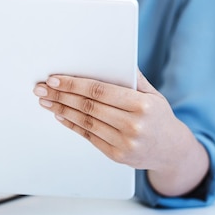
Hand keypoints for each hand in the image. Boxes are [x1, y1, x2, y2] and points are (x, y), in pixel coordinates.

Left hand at [33, 70, 209, 195]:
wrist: (171, 151)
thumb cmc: (159, 118)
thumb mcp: (153, 94)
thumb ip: (132, 78)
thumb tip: (110, 59)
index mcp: (142, 105)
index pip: (101, 91)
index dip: (75, 85)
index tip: (56, 79)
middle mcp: (133, 125)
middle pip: (89, 106)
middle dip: (62, 96)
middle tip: (42, 88)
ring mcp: (124, 143)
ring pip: (85, 122)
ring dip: (62, 110)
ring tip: (46, 101)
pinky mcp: (117, 155)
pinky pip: (89, 136)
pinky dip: (72, 125)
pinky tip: (60, 115)